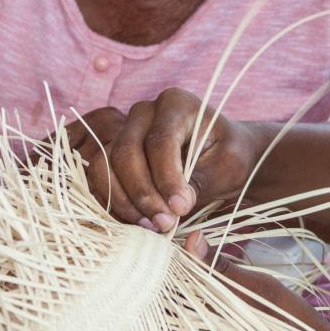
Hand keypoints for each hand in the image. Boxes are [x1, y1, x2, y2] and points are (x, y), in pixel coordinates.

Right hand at [69, 90, 265, 231]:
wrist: (222, 157)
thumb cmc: (229, 156)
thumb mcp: (228, 166)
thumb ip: (202, 181)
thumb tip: (174, 205)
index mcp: (175, 104)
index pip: (160, 142)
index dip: (166, 179)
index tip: (180, 209)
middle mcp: (143, 113)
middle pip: (125, 153)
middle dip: (143, 194)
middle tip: (165, 224)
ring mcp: (124, 132)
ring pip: (104, 166)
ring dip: (123, 201)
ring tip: (152, 226)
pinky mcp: (113, 156)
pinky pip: (100, 180)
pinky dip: (114, 204)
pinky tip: (137, 223)